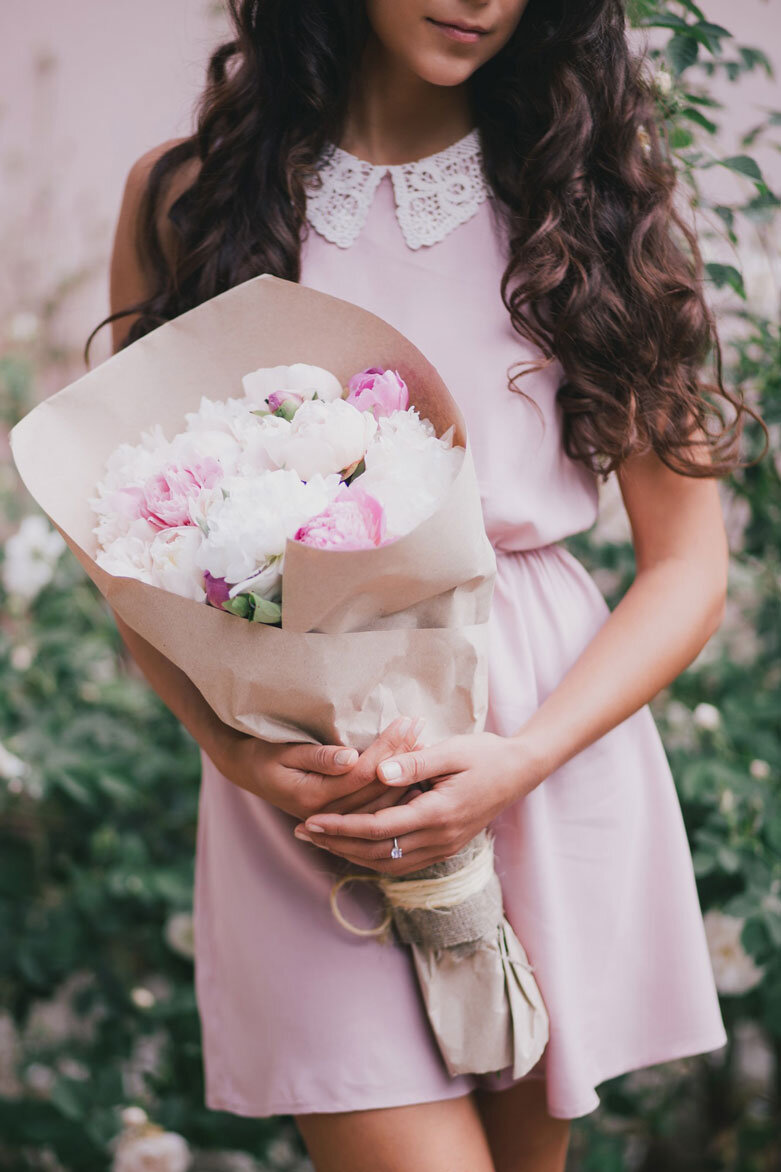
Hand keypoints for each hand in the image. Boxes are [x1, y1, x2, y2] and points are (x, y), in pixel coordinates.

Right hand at [211, 715, 423, 822]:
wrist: (247, 772)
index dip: (388, 747)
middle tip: (422, 727)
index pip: (363, 772)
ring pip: (380, 801)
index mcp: (315, 797)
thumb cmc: (263, 754)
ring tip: (425, 745)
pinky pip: (375, 809)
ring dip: (405, 773)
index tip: (406, 721)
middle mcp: (329, 814)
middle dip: (403, 755)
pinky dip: (396, 791)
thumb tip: (350, 756)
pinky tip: (415, 774)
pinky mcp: (341, 818)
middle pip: (377, 787)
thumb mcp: (284, 750)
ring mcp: (335, 820)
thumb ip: (318, 757)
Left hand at [294, 731, 543, 874]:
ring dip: (351, 854)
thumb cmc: (485, 754)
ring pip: (388, 863)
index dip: (342, 826)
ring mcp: (444, 848)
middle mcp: (440, 838)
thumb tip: (380, 773)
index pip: (379, 828)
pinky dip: (374, 858)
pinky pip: (403, 863)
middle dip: (336, 843)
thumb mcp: (452, 750)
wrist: (520, 771)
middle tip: (302, 832)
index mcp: (438, 813)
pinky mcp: (445, 848)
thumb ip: (415, 763)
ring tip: (320, 840)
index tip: (312, 819)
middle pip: (377, 852)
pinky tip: (355, 848)